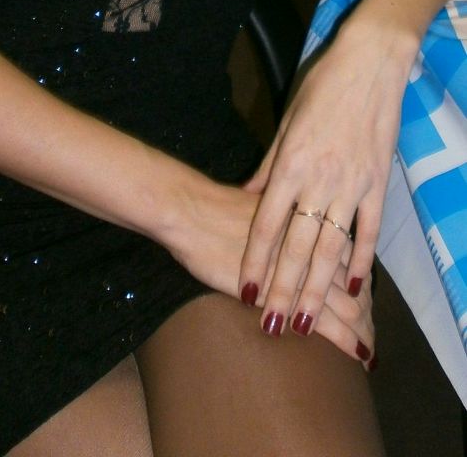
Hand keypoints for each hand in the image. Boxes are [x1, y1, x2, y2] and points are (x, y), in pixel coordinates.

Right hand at [166, 170, 375, 367]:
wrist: (195, 214)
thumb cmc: (221, 210)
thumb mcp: (266, 209)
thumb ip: (286, 222)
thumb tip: (292, 230)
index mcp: (313, 223)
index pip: (353, 259)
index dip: (362, 286)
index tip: (365, 305)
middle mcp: (317, 246)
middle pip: (356, 286)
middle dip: (367, 316)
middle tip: (371, 337)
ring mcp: (304, 272)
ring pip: (350, 307)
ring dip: (362, 332)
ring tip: (368, 352)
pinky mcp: (288, 295)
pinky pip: (327, 323)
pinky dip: (345, 342)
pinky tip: (356, 355)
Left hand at [238, 21, 404, 338]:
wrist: (369, 63)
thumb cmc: (322, 86)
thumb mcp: (286, 122)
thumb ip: (268, 166)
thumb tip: (248, 197)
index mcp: (291, 163)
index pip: (267, 224)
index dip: (255, 261)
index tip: (244, 292)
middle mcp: (319, 179)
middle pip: (296, 246)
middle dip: (283, 290)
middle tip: (272, 327)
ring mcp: (352, 183)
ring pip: (331, 247)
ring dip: (318, 289)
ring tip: (306, 322)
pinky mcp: (378, 181)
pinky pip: (368, 230)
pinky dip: (361, 261)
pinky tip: (353, 290)